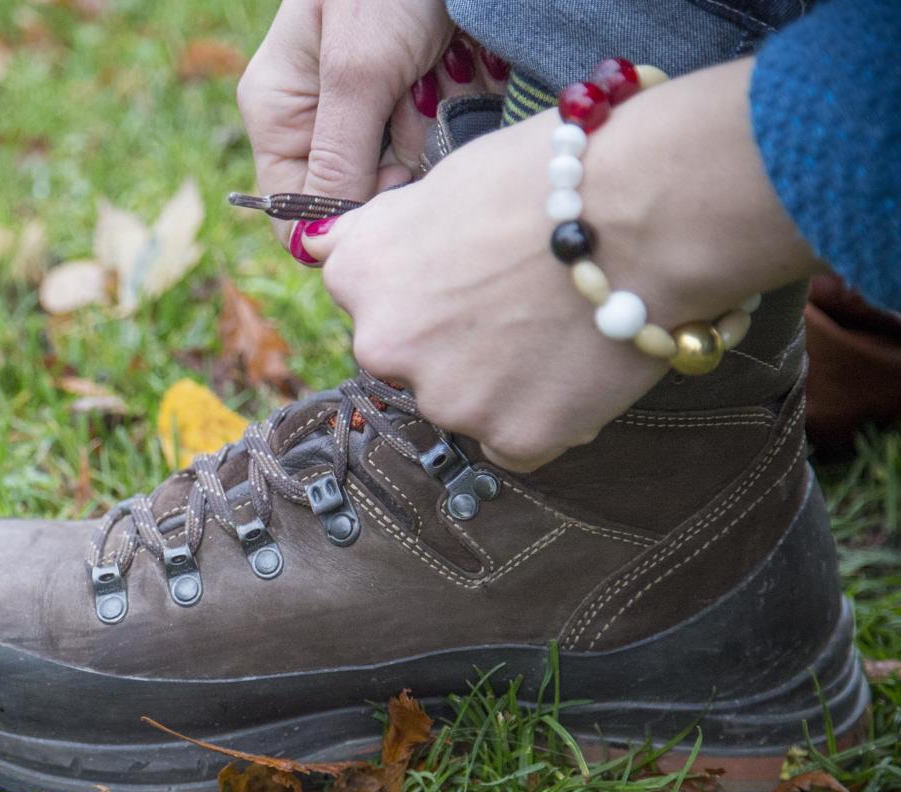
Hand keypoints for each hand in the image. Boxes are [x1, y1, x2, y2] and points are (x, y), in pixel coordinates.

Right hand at [237, 0, 505, 257]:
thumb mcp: (358, 70)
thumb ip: (338, 158)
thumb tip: (315, 245)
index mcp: (279, 113)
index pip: (291, 212)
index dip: (338, 225)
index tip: (390, 201)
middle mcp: (318, 121)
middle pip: (353, 198)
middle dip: (396, 172)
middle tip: (421, 111)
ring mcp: (368, 112)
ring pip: (400, 174)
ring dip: (430, 140)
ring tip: (441, 75)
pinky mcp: (412, 100)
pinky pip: (432, 143)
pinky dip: (453, 119)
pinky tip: (459, 75)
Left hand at [302, 57, 818, 471]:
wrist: (647, 208)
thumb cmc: (548, 174)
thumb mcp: (440, 180)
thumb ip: (376, 230)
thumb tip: (319, 246)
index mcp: (358, 275)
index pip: (372, 301)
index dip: (430, 285)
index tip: (475, 268)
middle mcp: (382, 345)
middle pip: (412, 361)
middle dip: (457, 342)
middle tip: (525, 301)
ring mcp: (446, 398)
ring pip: (465, 404)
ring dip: (503, 382)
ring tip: (563, 327)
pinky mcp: (511, 436)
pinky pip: (519, 441)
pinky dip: (547, 416)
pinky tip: (580, 368)